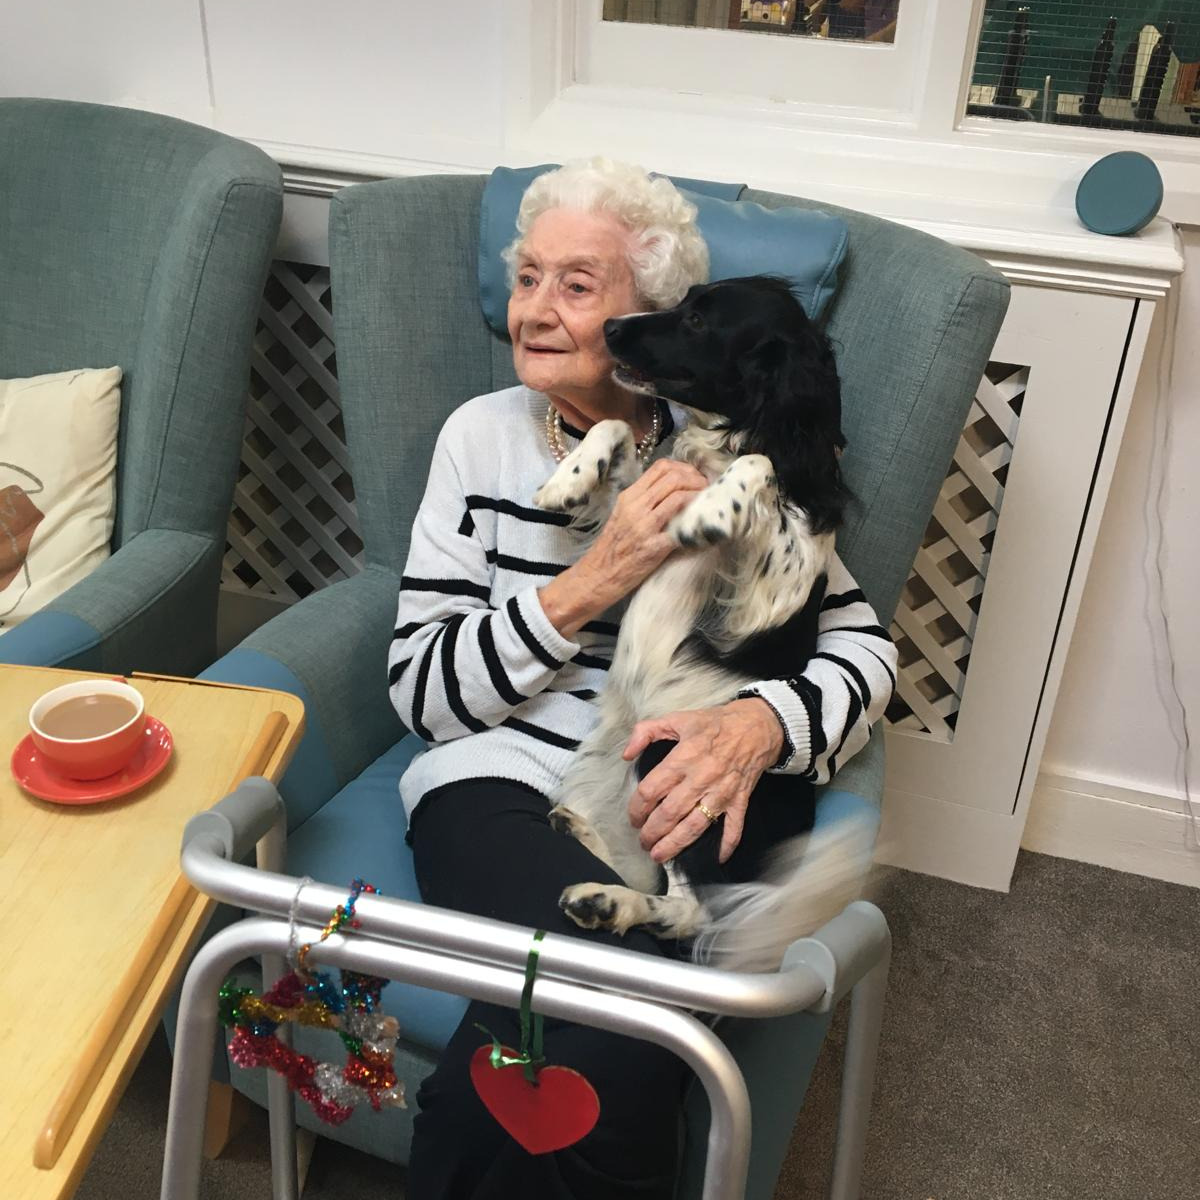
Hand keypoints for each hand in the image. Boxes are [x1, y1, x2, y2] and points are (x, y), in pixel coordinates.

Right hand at [539, 459, 706, 637]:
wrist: (598, 575)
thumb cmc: (613, 547)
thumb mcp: (623, 515)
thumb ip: (644, 500)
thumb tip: (673, 490)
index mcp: (629, 496)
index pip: (661, 467)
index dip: (684, 468)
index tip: (696, 477)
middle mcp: (636, 507)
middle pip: (673, 478)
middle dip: (697, 480)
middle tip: (708, 489)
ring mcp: (644, 526)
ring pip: (678, 496)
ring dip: (700, 496)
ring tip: (708, 502)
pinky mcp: (653, 547)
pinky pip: (680, 527)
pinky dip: (695, 521)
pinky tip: (702, 524)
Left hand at [623, 698, 784, 864]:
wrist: (757, 726)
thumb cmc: (715, 723)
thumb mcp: (677, 718)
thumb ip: (645, 732)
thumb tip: (626, 754)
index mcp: (683, 757)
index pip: (651, 790)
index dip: (637, 808)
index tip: (633, 818)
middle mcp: (701, 777)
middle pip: (670, 813)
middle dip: (652, 832)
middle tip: (643, 842)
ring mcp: (722, 791)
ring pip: (695, 825)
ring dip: (676, 844)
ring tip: (660, 856)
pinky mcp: (740, 800)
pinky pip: (734, 827)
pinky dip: (726, 844)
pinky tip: (716, 859)